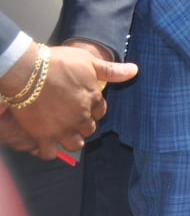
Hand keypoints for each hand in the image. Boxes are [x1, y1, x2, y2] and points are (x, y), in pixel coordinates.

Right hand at [6, 45, 136, 157]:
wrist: (28, 72)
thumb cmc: (58, 63)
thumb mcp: (89, 61)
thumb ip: (111, 70)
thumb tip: (135, 71)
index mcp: (93, 99)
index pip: (100, 111)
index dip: (92, 109)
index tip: (84, 106)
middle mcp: (81, 117)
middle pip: (89, 129)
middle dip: (82, 125)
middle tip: (71, 119)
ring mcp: (63, 128)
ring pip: (75, 144)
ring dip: (71, 140)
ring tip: (62, 133)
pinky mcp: (44, 136)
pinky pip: (50, 154)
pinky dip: (49, 151)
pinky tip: (46, 144)